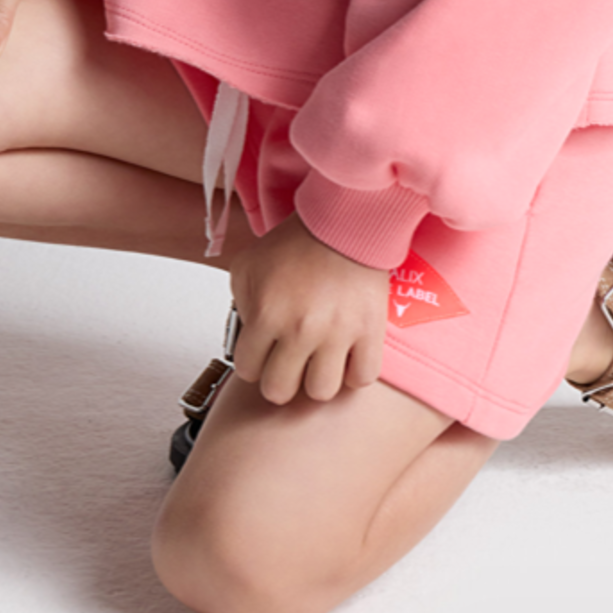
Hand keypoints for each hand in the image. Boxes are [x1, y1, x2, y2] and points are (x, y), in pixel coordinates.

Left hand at [226, 214, 387, 404]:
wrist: (344, 220)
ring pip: (320, 392)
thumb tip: (250, 338)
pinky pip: (362, 377)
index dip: (253, 362)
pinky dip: (353, 373)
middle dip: (280, 378)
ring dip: (316, 378)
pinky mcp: (370, 331)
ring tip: (317, 360)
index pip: (248, 370)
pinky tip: (345, 356)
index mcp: (267, 313)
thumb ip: (241, 305)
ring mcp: (338, 333)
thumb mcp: (248, 266)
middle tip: (287, 362)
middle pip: (280, 391)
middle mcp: (301, 329)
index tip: (262, 353)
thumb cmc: (298, 242)